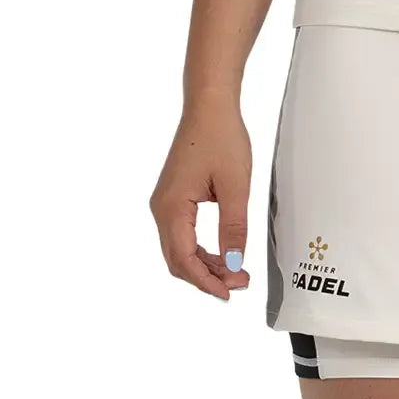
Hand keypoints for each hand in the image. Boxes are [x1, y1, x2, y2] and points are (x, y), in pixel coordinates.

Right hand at [150, 101, 252, 299]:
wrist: (209, 106)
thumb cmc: (220, 137)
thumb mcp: (235, 185)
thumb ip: (234, 227)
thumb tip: (232, 264)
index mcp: (171, 207)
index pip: (183, 259)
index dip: (206, 281)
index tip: (228, 292)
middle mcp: (162, 208)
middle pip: (178, 259)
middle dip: (206, 277)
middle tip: (236, 284)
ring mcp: (166, 203)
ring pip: (180, 248)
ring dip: (204, 264)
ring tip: (233, 272)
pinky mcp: (174, 197)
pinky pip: (183, 233)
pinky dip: (200, 248)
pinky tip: (221, 253)